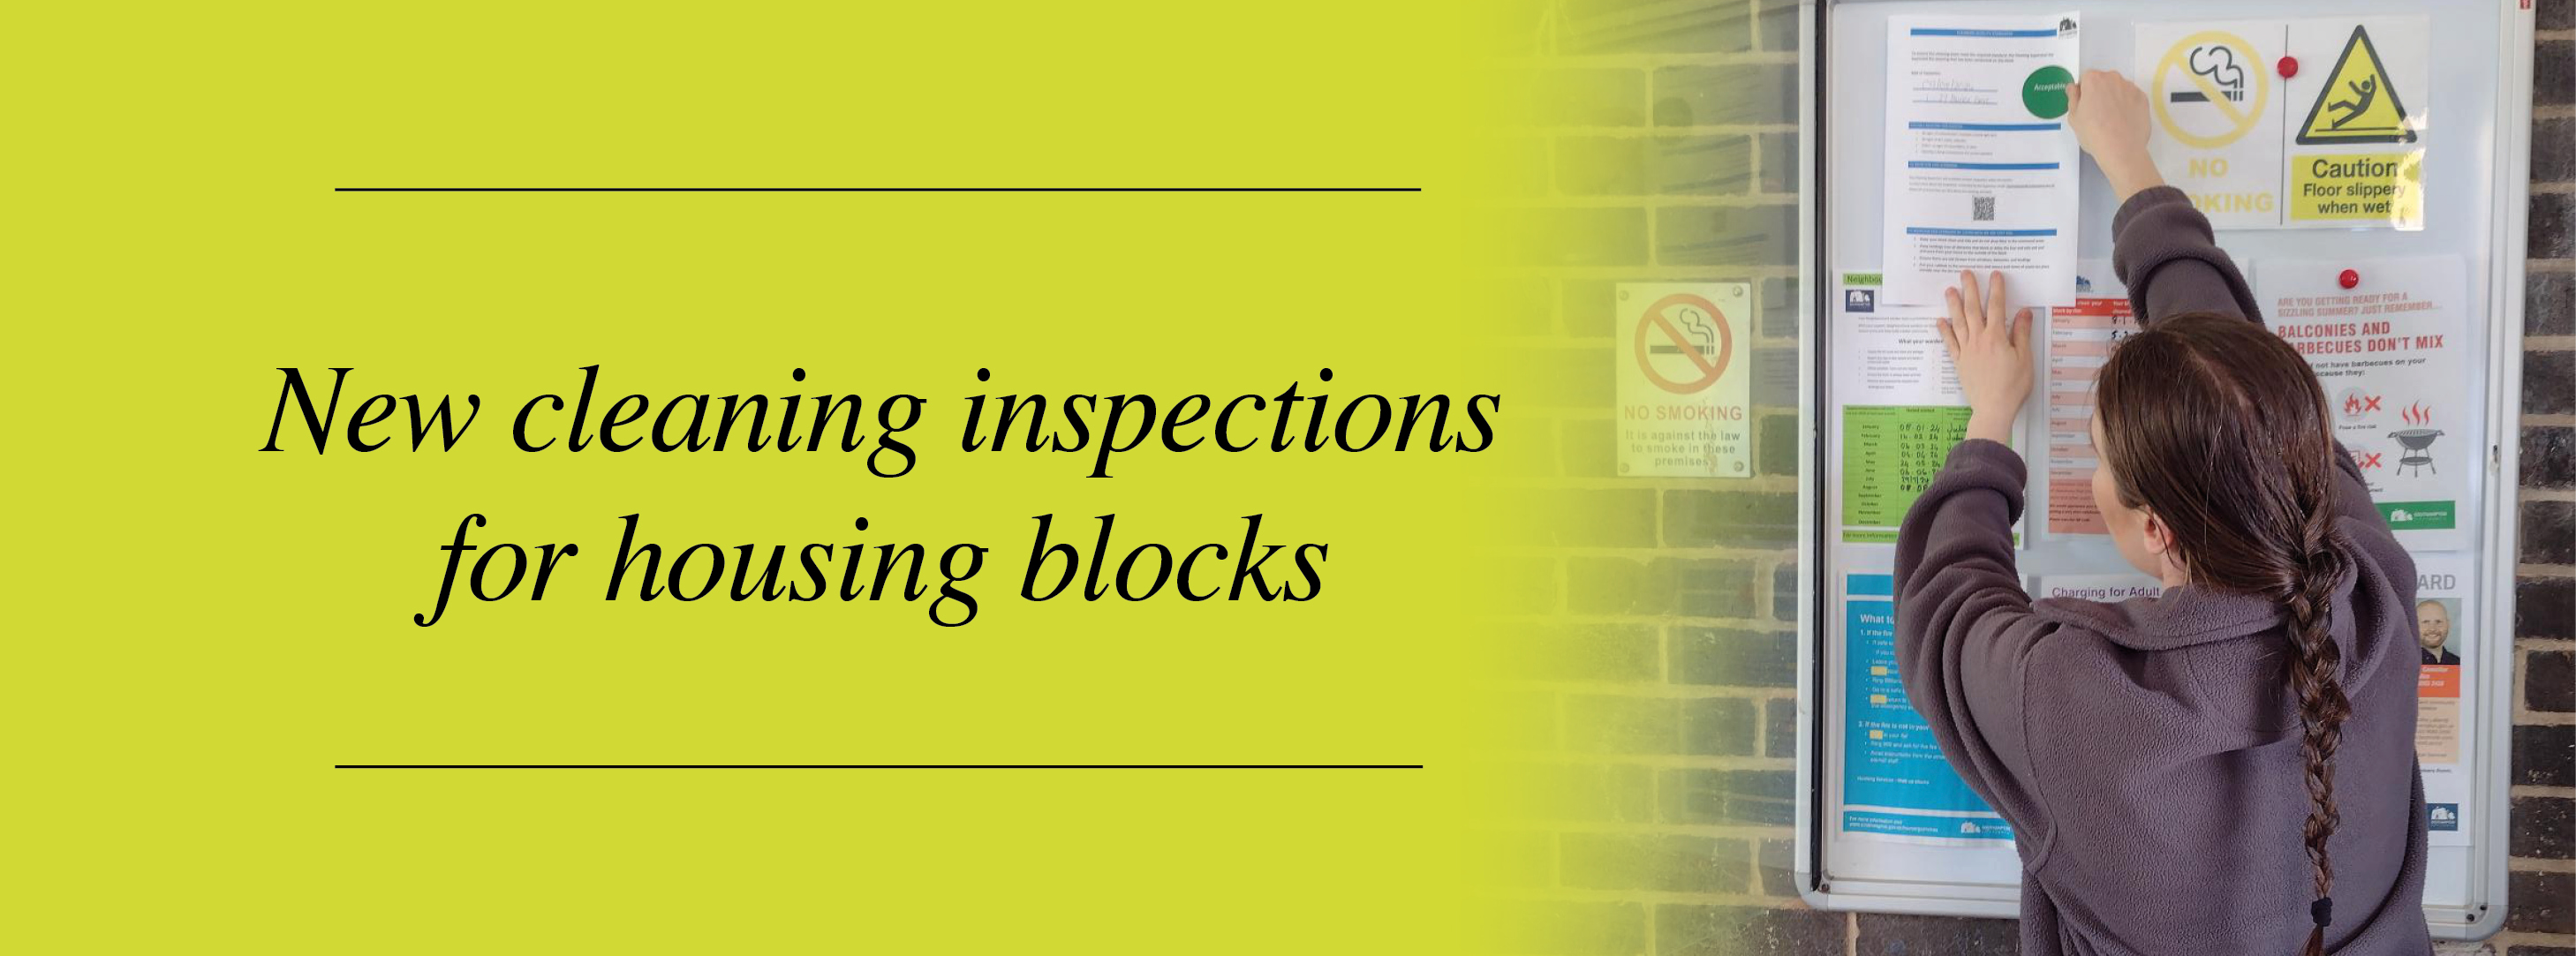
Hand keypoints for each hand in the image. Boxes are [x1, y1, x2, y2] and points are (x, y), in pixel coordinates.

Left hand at [1939, 270, 2032, 444]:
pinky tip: (1940, 320)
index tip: (1995, 275)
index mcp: (1997, 337)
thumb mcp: (2025, 359)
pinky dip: (1944, 331)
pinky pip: (1950, 343)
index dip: (1996, 289)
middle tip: (1964, 273)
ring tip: (1949, 290)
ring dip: (1954, 305)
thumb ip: (2022, 334)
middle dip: (1970, 289)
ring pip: (1958, 322)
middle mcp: (1979, 340)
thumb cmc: (2013, 386)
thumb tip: (2024, 312)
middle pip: (1973, 309)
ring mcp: (1967, 351)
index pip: (1997, 307)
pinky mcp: (1959, 362)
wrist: (1993, 409)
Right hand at [2067, 69, 2164, 199]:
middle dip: (2100, 92)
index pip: (2086, 78)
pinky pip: (2132, 97)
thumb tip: (2074, 88)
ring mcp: (2130, 87)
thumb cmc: (2095, 134)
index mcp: (2093, 80)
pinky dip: (2128, 105)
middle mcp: (2113, 78)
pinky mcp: (2143, 98)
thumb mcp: (2074, 117)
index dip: (2084, 92)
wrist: (2121, 149)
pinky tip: (2123, 121)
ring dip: (2115, 98)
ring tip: (2111, 119)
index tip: (2085, 105)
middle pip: (2104, 81)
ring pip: (2119, 89)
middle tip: (2097, 113)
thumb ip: (2073, 97)